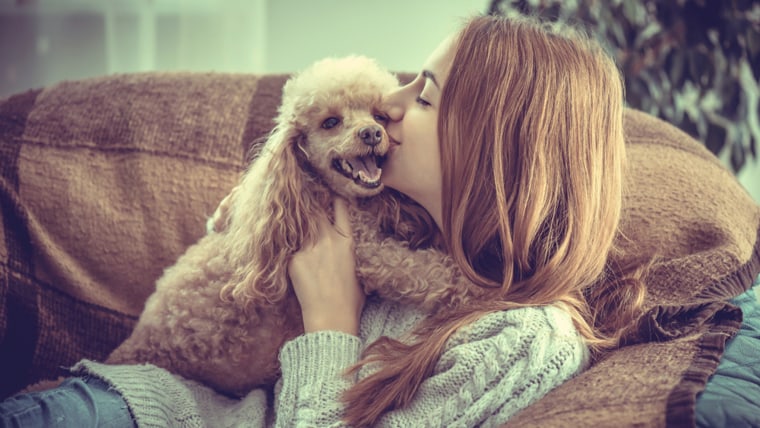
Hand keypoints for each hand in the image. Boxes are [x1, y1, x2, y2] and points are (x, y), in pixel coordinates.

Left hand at [287, 197, 363, 334]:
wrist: (331, 317)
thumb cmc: (349, 301)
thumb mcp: (358, 272)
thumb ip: (347, 254)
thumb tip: (343, 252)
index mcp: (346, 241)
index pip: (340, 209)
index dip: (333, 197)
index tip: (328, 190)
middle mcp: (328, 239)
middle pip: (314, 212)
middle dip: (308, 204)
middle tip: (299, 193)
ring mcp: (309, 248)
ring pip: (300, 225)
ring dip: (295, 220)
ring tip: (284, 208)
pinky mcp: (293, 259)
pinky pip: (289, 246)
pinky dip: (286, 244)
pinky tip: (279, 240)